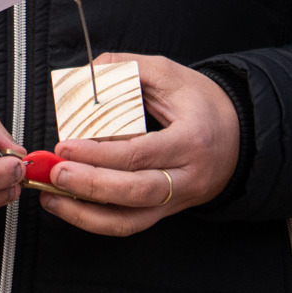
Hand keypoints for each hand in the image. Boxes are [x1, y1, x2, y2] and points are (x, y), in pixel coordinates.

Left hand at [34, 54, 238, 236]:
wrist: (240, 135)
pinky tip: (69, 206)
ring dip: (85, 213)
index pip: (139, 154)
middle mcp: (188, 177)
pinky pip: (128, 224)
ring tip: (51, 197)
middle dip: (88, 185)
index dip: (99, 153)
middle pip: (134, 192)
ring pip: (130, 221)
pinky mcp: (166, 211)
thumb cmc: (205, 104)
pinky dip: (95, 220)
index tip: (66, 145)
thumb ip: (127, 68)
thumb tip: (86, 75)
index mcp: (192, 140)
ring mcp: (178, 200)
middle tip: (54, 172)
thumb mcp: (171, 75)